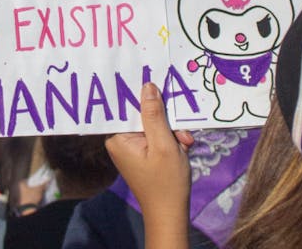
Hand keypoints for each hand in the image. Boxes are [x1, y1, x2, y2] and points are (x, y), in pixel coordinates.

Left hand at [105, 83, 191, 224]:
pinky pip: (156, 136)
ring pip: (154, 125)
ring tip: (183, 144)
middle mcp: (120, 140)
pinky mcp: (141, 152)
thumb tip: (147, 86)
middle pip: (143, 115)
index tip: (158, 87)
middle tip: (181, 134)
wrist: (170, 214)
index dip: (143, 96)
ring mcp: (131, 147)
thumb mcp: (163, 144)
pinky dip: (170, 141)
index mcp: (117, 138)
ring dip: (172, 132)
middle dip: (165, 121)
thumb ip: (154, 115)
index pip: (127, 106)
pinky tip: (181, 149)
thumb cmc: (166, 182)